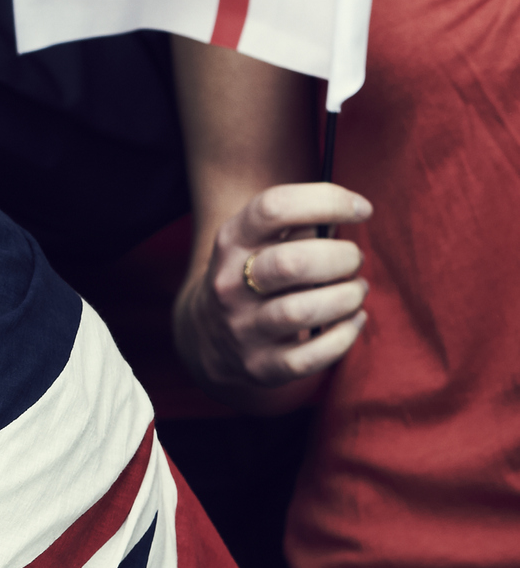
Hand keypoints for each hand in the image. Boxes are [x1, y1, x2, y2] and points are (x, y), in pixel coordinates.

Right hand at [180, 183, 372, 391]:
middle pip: (291, 263)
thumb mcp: (257, 240)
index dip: (327, 201)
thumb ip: (295, 222)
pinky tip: (353, 320)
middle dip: (341, 257)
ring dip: (346, 297)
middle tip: (354, 259)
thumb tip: (347, 211)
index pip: (273, 208)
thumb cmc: (253, 274)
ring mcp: (243, 328)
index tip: (362, 208)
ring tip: (356, 290)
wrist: (205, 335)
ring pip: (302, 311)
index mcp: (231, 242)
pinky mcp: (260, 366)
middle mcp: (229, 284)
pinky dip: (344, 336)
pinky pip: (311, 356)